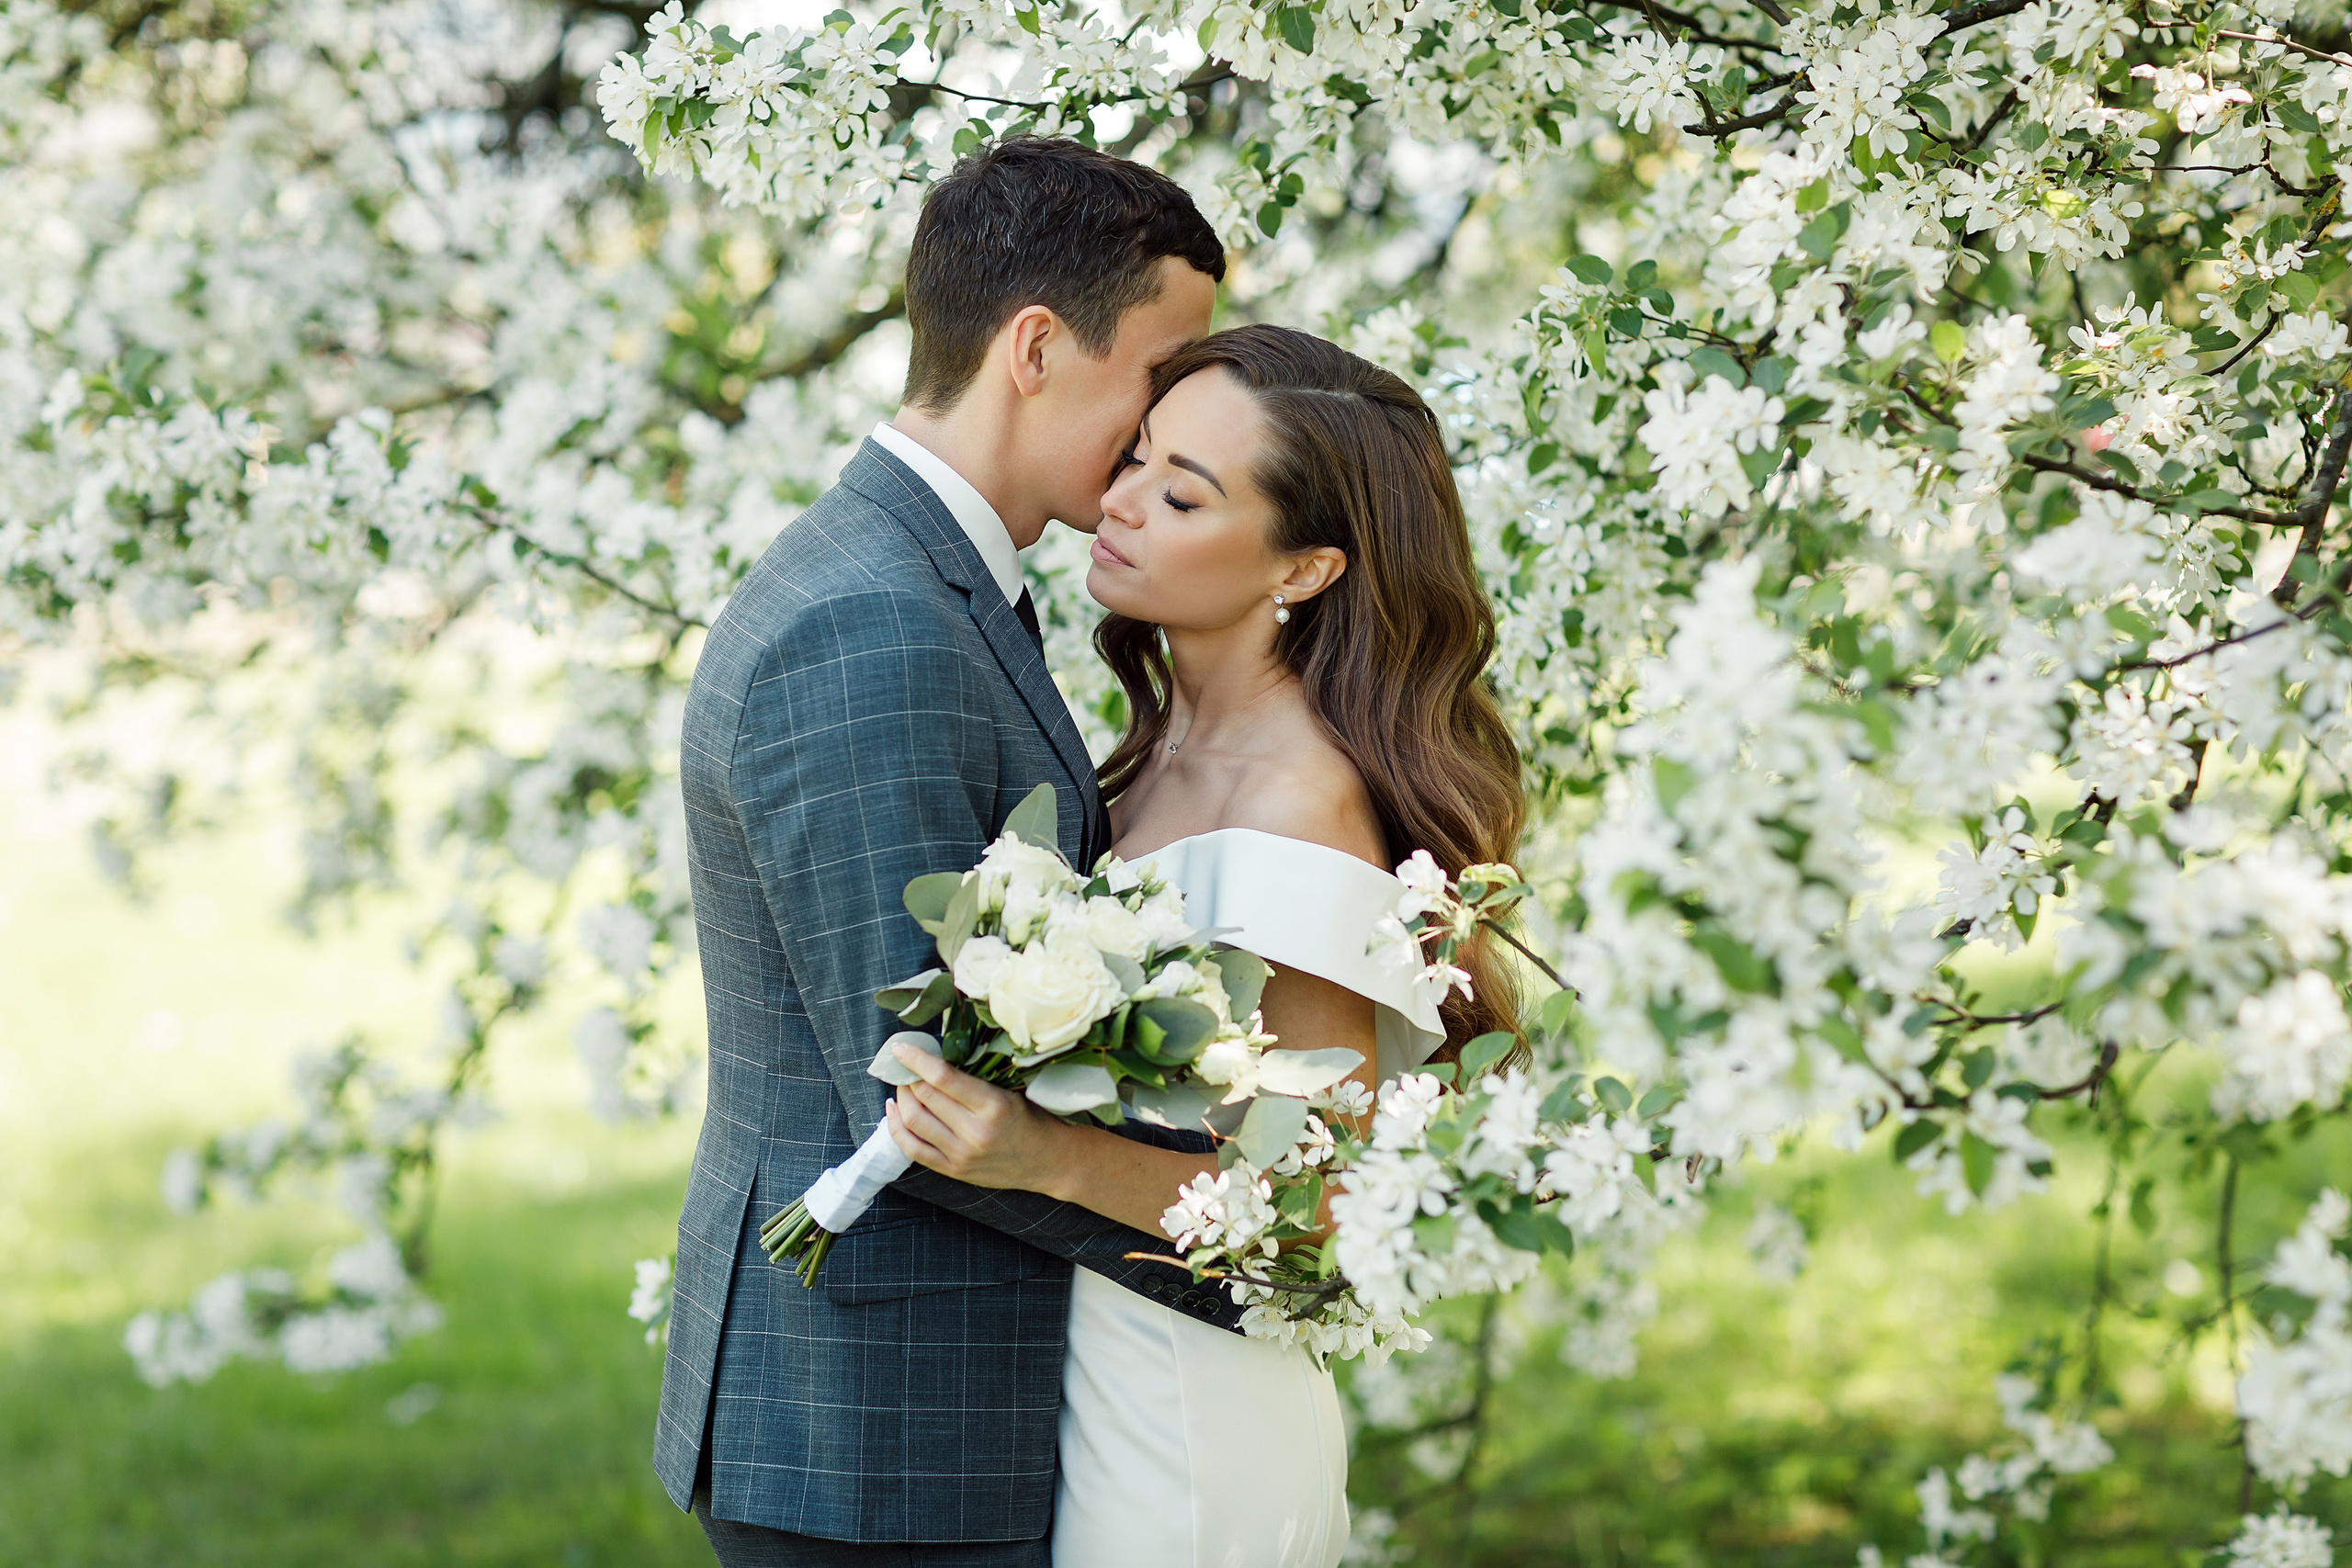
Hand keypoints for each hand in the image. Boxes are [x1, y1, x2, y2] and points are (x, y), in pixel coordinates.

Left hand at [886, 1044, 1072, 1194]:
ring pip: (913, 1121)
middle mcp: (975, 1132)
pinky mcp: (954, 1170)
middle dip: (907, 1077)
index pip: (944, 1078)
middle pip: (924, 1098)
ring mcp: (962, 1155)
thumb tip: (933, 1058)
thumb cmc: (1032, 1118)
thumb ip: (975, 1080)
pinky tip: (893, 1111)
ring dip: (900, 1099)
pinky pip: (913, 1149)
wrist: (1048, 1161)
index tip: (900, 1047)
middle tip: (903, 1065)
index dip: (917, 1060)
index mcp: (994, 1106)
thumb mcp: (1011, 1092)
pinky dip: (896, 1128)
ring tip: (902, 1086)